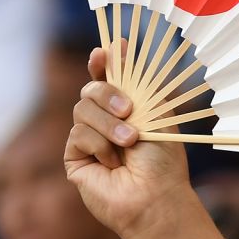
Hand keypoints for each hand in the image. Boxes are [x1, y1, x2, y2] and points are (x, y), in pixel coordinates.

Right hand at [65, 46, 194, 238]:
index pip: (106, 78)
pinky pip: (77, 134)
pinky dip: (99, 145)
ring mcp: (88, 139)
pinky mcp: (75, 157)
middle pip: (90, 89)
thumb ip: (136, 81)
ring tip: (130, 142)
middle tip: (128, 110)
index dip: (102, 63)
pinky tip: (113, 163)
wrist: (155, 195)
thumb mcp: (155, 113)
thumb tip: (118, 43)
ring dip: (109, 124)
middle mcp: (105, 122)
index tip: (105, 52)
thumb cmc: (162, 159)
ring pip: (82, 108)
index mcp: (127, 109)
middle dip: (108, 93)